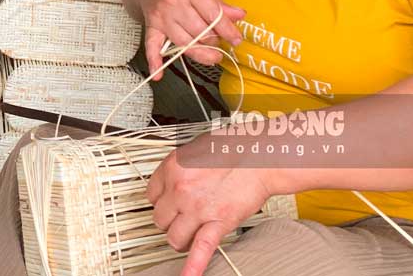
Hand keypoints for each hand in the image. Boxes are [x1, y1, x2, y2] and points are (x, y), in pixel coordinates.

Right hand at [135, 0, 244, 74]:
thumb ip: (218, 2)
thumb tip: (239, 16)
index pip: (213, 15)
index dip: (228, 31)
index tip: (236, 40)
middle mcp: (173, 3)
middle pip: (199, 32)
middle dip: (214, 41)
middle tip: (220, 43)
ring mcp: (161, 16)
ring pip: (183, 42)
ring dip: (200, 53)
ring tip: (212, 56)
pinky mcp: (151, 26)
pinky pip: (152, 45)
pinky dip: (155, 61)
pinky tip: (158, 75)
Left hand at [147, 138, 275, 275]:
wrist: (261, 157)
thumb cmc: (234, 148)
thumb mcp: (196, 148)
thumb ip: (181, 166)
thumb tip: (177, 178)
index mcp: (172, 167)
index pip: (151, 194)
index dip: (162, 200)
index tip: (168, 202)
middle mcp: (180, 189)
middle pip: (160, 218)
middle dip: (170, 220)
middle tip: (180, 217)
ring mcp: (197, 208)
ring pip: (174, 237)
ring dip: (180, 239)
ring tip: (188, 235)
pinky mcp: (217, 222)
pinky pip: (201, 249)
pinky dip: (193, 267)